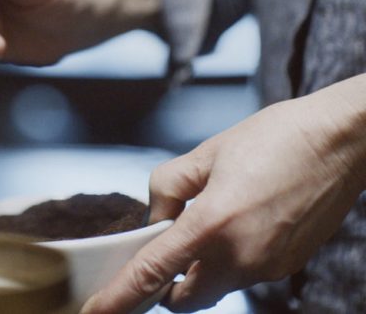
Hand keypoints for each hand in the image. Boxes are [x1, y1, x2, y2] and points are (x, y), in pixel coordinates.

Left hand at [81, 75, 365, 312]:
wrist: (340, 141)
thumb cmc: (275, 138)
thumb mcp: (205, 153)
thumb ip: (169, 189)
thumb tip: (157, 220)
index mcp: (213, 223)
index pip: (153, 272)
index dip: (120, 297)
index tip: (95, 312)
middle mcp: (241, 256)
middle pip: (184, 298)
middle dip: (165, 287)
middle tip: (161, 253)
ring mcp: (267, 266)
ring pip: (215, 288)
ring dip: (199, 270)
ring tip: (208, 223)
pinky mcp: (286, 266)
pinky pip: (243, 275)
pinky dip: (228, 260)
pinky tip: (237, 222)